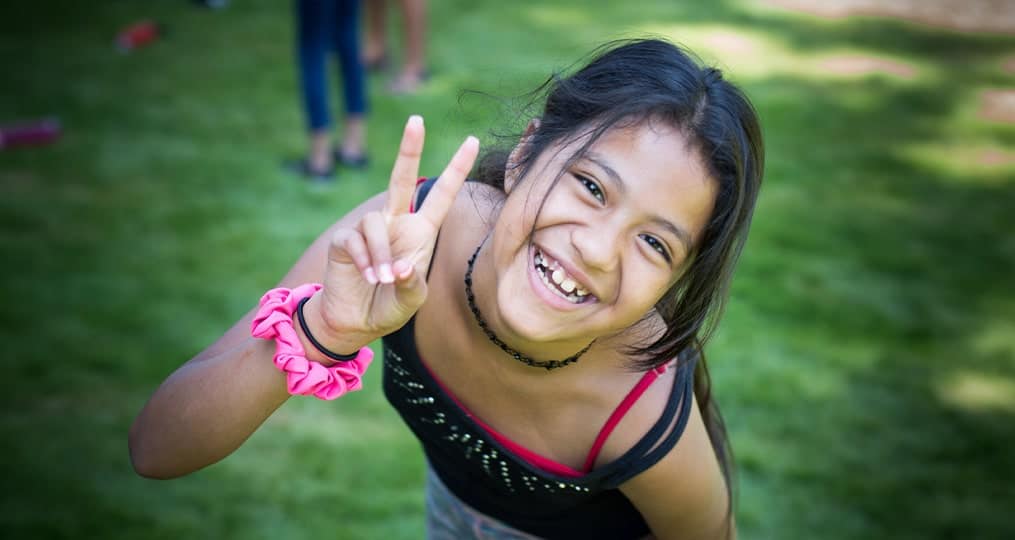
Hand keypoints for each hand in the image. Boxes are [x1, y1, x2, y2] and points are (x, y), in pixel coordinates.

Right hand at [309, 116, 478, 352]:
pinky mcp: (345, 240)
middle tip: (417, 120)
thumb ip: (412, 285)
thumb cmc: (389, 306)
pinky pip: (355, 239)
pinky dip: (364, 260)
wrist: (355, 321)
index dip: (456, 169)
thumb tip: (400, 267)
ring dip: (381, 254)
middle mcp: (396, 223)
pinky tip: (367, 276)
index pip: (441, 196)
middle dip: (409, 148)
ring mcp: (369, 229)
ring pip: (376, 223)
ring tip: (382, 280)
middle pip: (402, 178)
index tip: (472, 140)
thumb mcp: (411, 300)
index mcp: (420, 232)